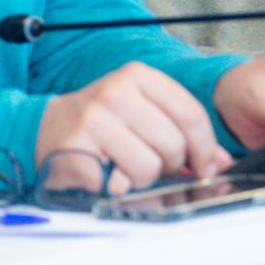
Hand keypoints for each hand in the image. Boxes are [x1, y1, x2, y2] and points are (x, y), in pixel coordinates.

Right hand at [36, 64, 228, 194]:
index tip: (208, 165)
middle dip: (173, 165)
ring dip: (144, 178)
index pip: (191, 115)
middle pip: (173, 144)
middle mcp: (114, 93)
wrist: (45, 128)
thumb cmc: (103, 120)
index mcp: (138, 76)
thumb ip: (184, 130)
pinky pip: (118, 184)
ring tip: (128, 168)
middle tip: (158, 165)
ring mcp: (92, 121)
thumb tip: (220, 161)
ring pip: (148, 167)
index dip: (206, 147)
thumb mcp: (144, 110)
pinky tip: (107, 173)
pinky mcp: (74, 151)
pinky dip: (118, 187)